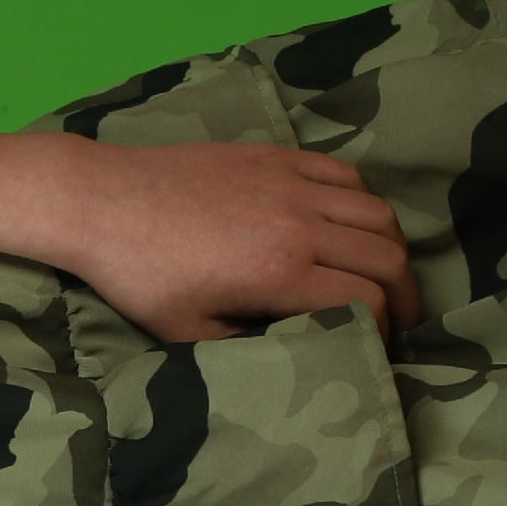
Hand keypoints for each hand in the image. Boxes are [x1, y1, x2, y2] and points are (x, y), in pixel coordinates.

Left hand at [44, 138, 419, 341]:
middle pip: (387, 256)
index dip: (384, 328)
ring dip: (391, 247)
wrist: (101, 201)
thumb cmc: (138, 275)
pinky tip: (353, 223)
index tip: (377, 343)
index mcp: (278, 273)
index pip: (368, 300)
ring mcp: (289, 184)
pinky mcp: (275, 157)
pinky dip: (363, 202)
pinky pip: (345, 175)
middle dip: (406, 293)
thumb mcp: (188, 333)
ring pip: (376, 213)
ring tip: (384, 272)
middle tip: (402, 316)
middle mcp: (297, 224)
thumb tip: (295, 348)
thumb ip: (248, 345)